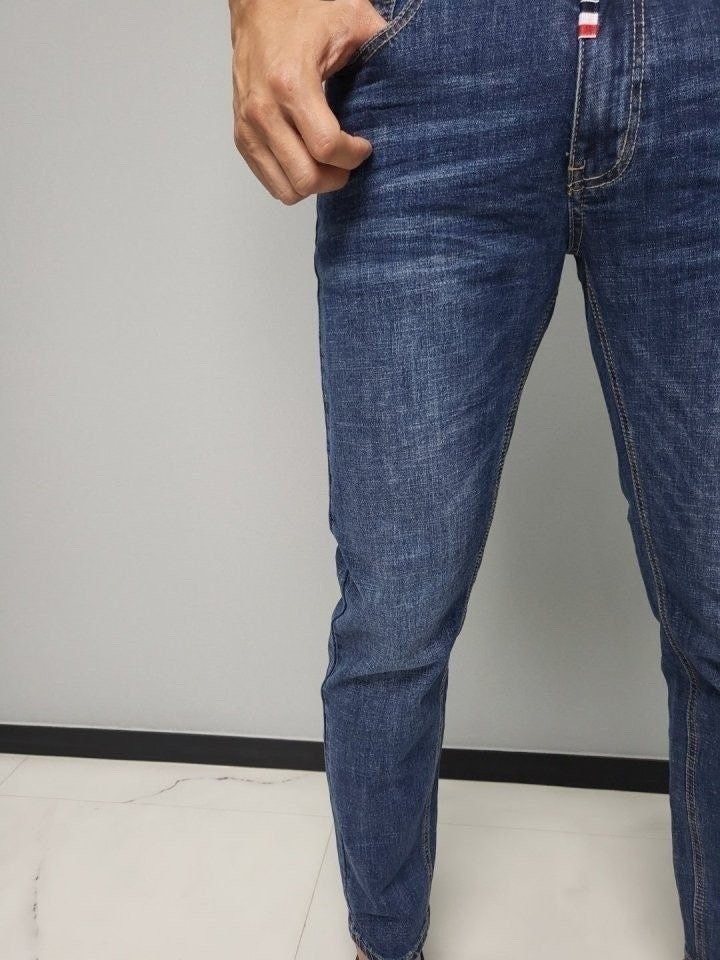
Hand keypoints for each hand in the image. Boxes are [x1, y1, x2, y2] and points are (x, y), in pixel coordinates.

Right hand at [229, 0, 388, 203]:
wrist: (259, 7)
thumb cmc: (300, 12)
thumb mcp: (351, 20)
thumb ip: (383, 48)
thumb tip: (413, 74)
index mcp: (291, 84)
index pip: (326, 147)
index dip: (352, 156)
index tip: (364, 147)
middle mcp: (264, 110)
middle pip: (306, 177)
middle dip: (335, 177)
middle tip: (348, 161)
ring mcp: (249, 126)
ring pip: (286, 188)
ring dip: (313, 183)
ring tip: (328, 163)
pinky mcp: (242, 136)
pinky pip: (269, 180)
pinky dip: (292, 179)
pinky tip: (308, 159)